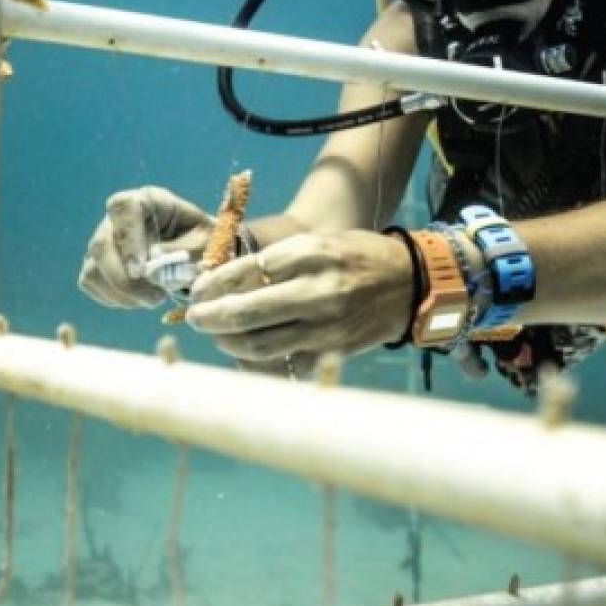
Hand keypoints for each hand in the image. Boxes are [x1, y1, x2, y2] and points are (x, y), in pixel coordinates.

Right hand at [78, 186, 214, 308]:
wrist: (194, 253)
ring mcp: (104, 238)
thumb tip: (151, 264)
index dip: (129, 239)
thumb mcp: (203, 242)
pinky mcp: (96, 261)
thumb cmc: (200, 242)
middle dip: (125, 281)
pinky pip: (90, 282)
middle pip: (102, 244)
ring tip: (154, 299)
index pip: (125, 208)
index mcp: (149, 200)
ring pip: (93, 268)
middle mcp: (119, 217)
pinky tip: (139, 299)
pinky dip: (114, 298)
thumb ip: (180, 251)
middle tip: (156, 298)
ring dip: (123, 293)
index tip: (141, 270)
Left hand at [185, 230, 413, 365]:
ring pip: (260, 343)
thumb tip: (226, 282)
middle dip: (210, 316)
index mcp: (311, 254)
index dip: (215, 283)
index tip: (198, 290)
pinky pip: (285, 362)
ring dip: (228, 341)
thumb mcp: (319, 243)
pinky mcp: (334, 352)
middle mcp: (317, 290)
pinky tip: (248, 351)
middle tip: (195, 317)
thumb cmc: (357, 257)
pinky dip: (261, 360)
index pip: (247, 271)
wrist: (410, 283)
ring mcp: (326, 325)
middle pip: (246, 311)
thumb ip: (278, 261)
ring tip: (217, 334)